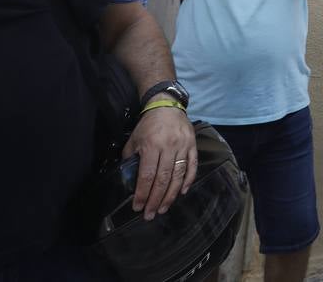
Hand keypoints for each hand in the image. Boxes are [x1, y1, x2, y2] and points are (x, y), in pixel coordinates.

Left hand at [122, 105, 196, 219]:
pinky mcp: (193, 146)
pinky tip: (182, 192)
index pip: (147, 175)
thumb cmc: (147, 125)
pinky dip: (188, 181)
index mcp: (152, 146)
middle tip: (150, 214)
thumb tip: (129, 179)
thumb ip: (131, 159)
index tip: (138, 207)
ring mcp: (183, 147)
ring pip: (178, 176)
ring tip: (163, 208)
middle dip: (156, 199)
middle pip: (163, 179)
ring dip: (171, 195)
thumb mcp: (134, 140)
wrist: (166, 106)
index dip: (143, 193)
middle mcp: (169, 147)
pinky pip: (192, 167)